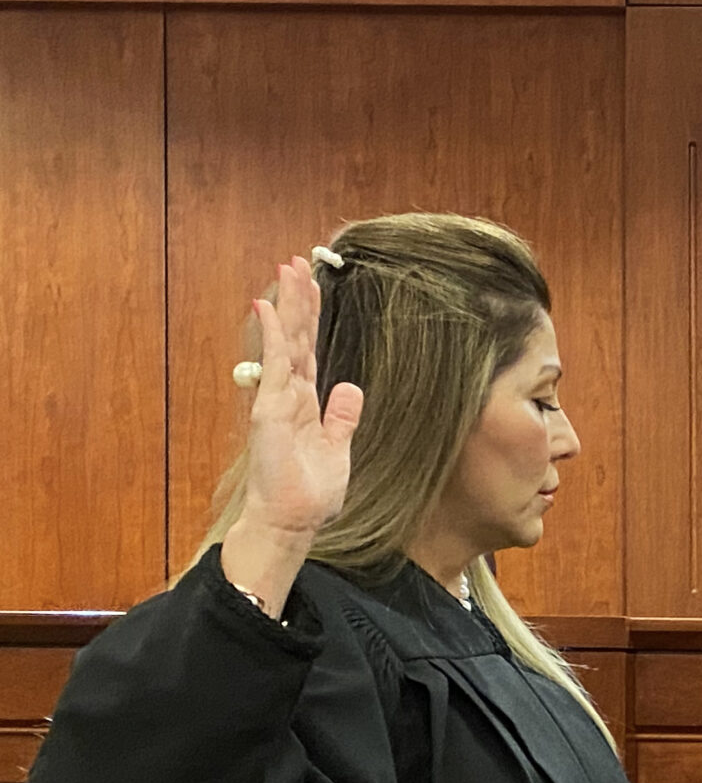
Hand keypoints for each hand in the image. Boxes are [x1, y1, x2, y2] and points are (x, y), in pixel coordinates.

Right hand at [238, 257, 364, 540]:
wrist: (292, 520)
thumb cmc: (310, 492)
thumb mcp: (337, 447)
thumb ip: (341, 417)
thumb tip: (350, 388)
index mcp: (305, 402)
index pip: (307, 350)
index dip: (310, 319)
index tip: (312, 287)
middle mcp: (288, 394)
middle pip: (294, 337)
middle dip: (297, 300)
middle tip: (297, 261)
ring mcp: (276, 399)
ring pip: (284, 342)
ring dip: (287, 305)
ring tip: (288, 269)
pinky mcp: (270, 410)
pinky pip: (274, 366)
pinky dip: (272, 336)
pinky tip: (269, 307)